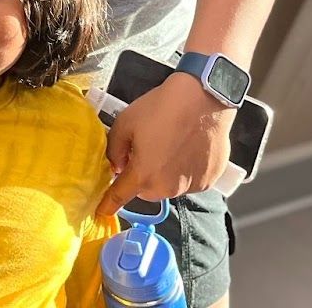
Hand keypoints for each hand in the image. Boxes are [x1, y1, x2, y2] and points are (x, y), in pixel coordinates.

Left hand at [95, 75, 233, 218]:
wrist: (201, 99)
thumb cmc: (162, 108)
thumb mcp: (125, 123)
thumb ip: (114, 149)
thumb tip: (116, 165)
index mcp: (143, 176)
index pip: (119, 197)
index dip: (108, 204)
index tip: (102, 212)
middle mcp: (168, 188)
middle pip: (146, 190)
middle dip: (142, 175)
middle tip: (146, 149)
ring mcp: (192, 186)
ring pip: (170, 186)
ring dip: (166, 173)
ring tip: (171, 144)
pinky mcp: (209, 180)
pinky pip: (191, 180)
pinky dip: (186, 169)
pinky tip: (188, 147)